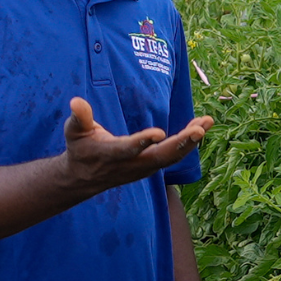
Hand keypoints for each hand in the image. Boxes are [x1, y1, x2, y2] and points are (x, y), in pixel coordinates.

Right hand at [60, 97, 211, 196]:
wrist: (84, 178)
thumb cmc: (80, 149)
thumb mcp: (74, 132)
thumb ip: (79, 118)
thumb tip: (76, 102)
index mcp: (111, 154)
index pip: (129, 149)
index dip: (143, 142)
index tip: (159, 133)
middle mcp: (132, 164)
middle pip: (161, 157)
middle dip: (181, 143)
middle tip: (199, 130)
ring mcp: (144, 168)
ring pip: (172, 157)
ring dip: (191, 141)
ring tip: (206, 122)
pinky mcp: (152, 166)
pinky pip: (174, 155)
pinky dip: (188, 142)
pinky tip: (200, 126)